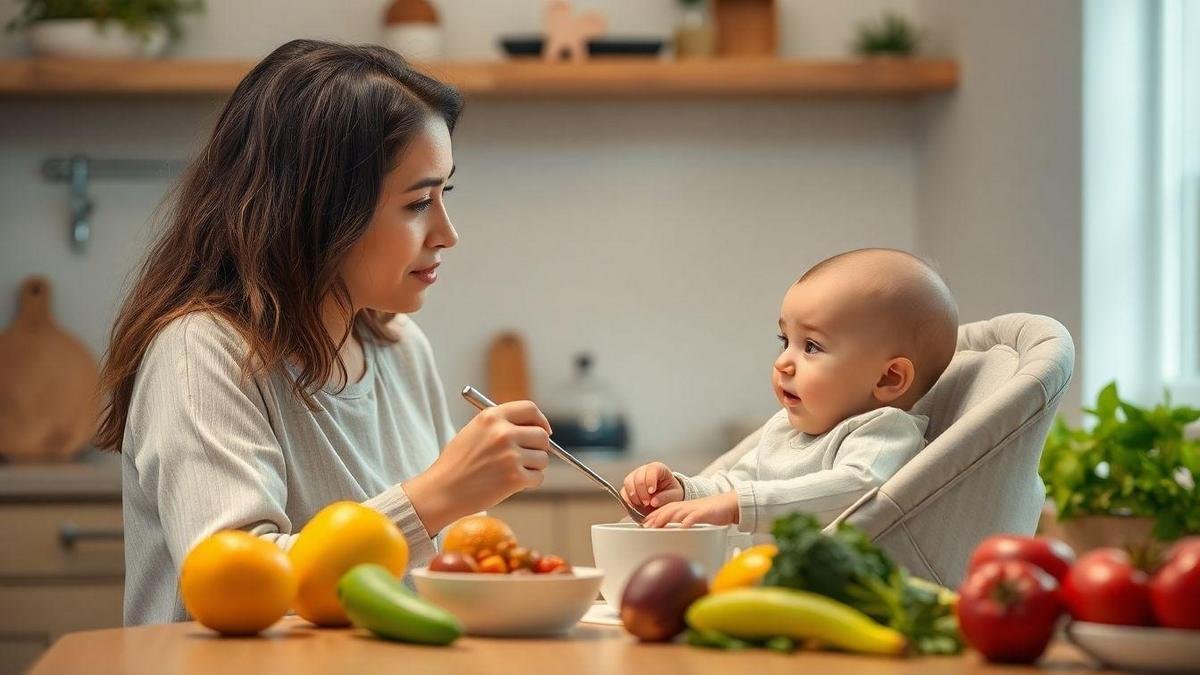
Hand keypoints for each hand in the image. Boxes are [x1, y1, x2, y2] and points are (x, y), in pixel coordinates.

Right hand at [404, 401, 551, 533]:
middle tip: (527, 457)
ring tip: (511, 472)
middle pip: (542, 435)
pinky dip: (529, 482)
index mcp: (491, 417)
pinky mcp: (515, 478)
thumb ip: (501, 425)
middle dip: (538, 448)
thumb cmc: (457, 463)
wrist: (442, 491)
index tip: (544, 430)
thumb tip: (535, 428)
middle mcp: (503, 433)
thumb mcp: (474, 431)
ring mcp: (510, 456)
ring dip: (533, 467)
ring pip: (542, 458)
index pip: (530, 409)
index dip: (541, 421)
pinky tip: (511, 484)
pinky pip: (538, 477)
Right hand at [621, 462, 683, 510]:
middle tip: (647, 503)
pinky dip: (628, 500)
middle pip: (638, 476)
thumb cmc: (671, 494)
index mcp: (658, 468)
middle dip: (641, 491)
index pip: (652, 469)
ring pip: (628, 482)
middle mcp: (644, 470)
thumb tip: (654, 501)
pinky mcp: (628, 488)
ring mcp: (634, 478)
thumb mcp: (675, 496)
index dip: (650, 480)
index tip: (652, 491)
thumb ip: (666, 497)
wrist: (664, 499)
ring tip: (642, 505)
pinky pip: (623, 492)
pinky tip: (636, 506)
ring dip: (634, 495)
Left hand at [641, 493, 738, 528]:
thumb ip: (679, 521)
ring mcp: (693, 509)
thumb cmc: (709, 512)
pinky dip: (687, 522)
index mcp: (680, 507)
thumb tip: (667, 532)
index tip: (641, 526)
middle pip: (666, 510)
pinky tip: (682, 527)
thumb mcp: (690, 516)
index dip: (651, 518)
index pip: (662, 510)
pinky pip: (694, 517)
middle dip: (655, 518)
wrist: (728, 505)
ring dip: (665, 518)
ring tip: (657, 526)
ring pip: (677, 512)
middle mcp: (684, 506)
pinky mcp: (704, 512)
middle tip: (645, 527)